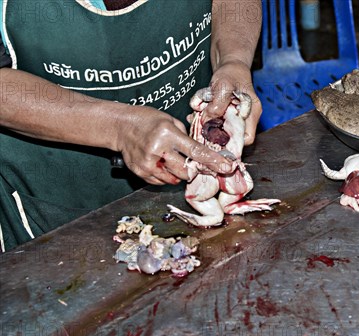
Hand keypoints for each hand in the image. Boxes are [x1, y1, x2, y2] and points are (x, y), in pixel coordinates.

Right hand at [115, 105, 233, 185]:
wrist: (121, 126)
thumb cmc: (148, 120)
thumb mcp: (169, 120)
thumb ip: (186, 137)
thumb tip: (203, 153)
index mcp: (168, 133)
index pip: (196, 151)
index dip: (213, 161)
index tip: (227, 167)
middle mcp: (158, 149)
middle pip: (186, 171)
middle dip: (194, 170)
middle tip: (193, 163)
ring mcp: (148, 163)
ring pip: (175, 179)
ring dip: (180, 173)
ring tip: (172, 159)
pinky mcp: (140, 172)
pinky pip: (162, 182)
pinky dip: (167, 175)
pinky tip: (161, 163)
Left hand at [203, 60, 261, 144]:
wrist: (230, 65)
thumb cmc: (231, 73)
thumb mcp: (224, 86)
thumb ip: (217, 104)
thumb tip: (207, 120)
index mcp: (252, 113)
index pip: (247, 138)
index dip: (234, 141)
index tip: (217, 138)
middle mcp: (246, 118)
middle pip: (233, 136)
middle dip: (216, 134)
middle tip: (201, 127)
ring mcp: (236, 117)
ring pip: (222, 131)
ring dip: (208, 126)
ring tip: (198, 116)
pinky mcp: (227, 115)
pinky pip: (217, 123)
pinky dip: (207, 119)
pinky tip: (198, 113)